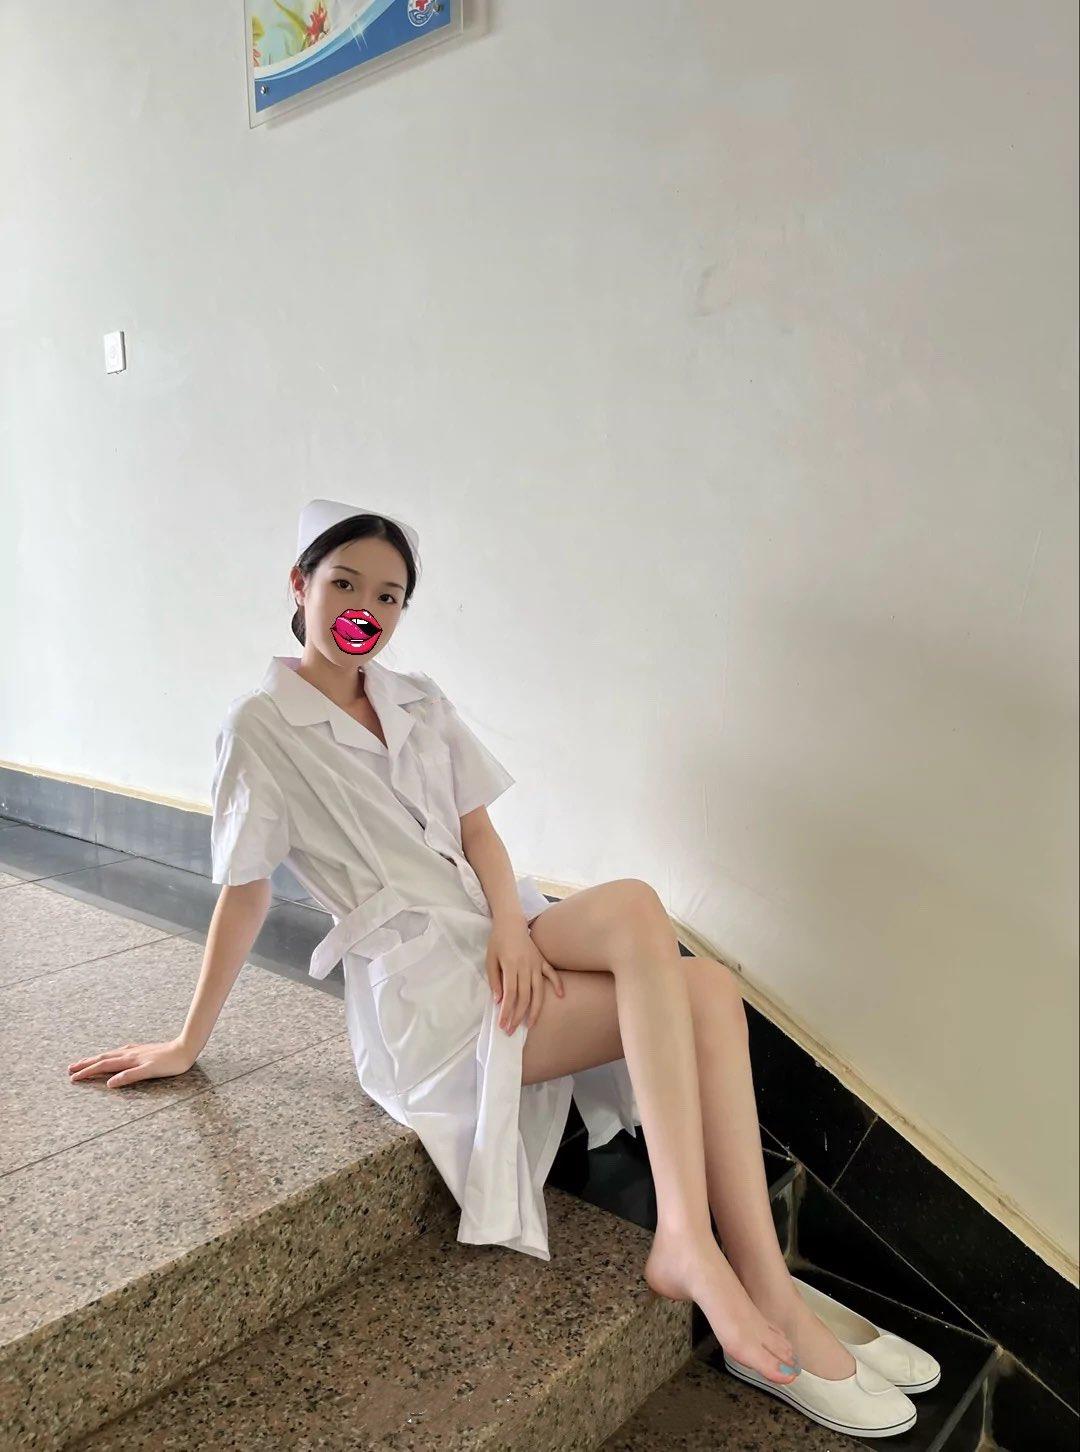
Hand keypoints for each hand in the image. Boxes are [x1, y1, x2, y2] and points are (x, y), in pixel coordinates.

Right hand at [67, 1038, 195, 1088]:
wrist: (186, 1048)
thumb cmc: (170, 1063)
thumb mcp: (150, 1072)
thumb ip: (129, 1077)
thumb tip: (109, 1084)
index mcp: (129, 1060)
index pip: (103, 1066)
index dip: (87, 1072)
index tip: (73, 1078)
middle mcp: (129, 1053)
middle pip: (103, 1058)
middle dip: (86, 1064)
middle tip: (70, 1069)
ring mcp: (136, 1051)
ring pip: (111, 1054)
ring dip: (96, 1059)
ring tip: (86, 1061)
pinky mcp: (143, 1050)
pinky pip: (120, 1052)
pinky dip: (111, 1055)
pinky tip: (114, 1055)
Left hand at [486, 918, 563, 1033]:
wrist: (510, 923)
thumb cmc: (497, 942)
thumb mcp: (490, 960)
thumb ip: (494, 980)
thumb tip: (499, 1000)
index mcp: (511, 966)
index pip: (510, 994)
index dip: (507, 1011)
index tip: (503, 1024)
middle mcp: (525, 966)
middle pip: (524, 996)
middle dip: (518, 1016)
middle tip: (511, 1030)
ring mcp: (536, 963)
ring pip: (539, 991)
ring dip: (535, 1009)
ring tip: (530, 1024)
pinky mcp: (542, 960)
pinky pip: (552, 974)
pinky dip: (558, 984)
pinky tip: (560, 996)